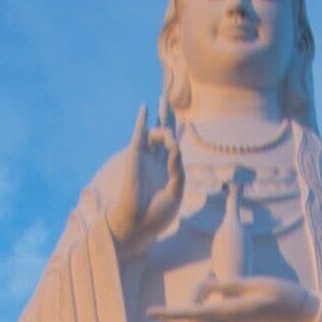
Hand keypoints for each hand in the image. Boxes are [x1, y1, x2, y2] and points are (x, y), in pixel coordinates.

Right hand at [106, 106, 182, 252]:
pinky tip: (145, 107)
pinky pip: (139, 135)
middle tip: (167, 98)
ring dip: (164, 127)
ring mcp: (145, 159)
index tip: (186, 125)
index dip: (179, 137)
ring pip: (155, 133)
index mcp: (166, 173)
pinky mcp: (135, 156)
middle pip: (163, 134)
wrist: (138, 222)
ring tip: (169, 135)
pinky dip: (142, 121)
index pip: (174, 150)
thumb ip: (178, 170)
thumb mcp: (176, 193)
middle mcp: (156, 163)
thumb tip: (176, 147)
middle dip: (166, 117)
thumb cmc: (157, 214)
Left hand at [149, 274, 319, 321]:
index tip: (150, 313)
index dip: (170, 313)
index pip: (193, 313)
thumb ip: (227, 285)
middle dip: (177, 315)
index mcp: (233, 313)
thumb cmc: (286, 297)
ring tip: (176, 313)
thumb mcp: (256, 283)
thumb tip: (204, 284)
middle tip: (174, 300)